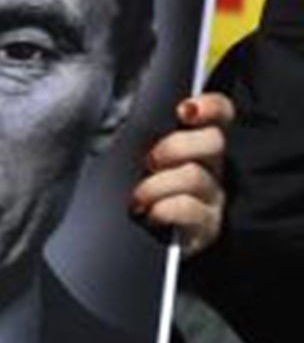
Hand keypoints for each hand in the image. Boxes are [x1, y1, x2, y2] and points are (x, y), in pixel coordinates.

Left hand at [130, 91, 232, 256]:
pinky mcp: (206, 228)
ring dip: (158, 184)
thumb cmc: (136, 185)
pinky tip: (149, 213)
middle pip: (214, 141)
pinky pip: (190, 211)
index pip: (220, 114)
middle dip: (177, 146)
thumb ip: (143, 131)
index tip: (184, 110)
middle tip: (150, 160)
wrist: (142, 236)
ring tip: (138, 196)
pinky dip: (165, 209)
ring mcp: (213, 198)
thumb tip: (122, 106)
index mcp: (197, 143)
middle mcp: (211, 167)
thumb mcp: (136, 153)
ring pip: (196, 176)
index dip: (210, 106)